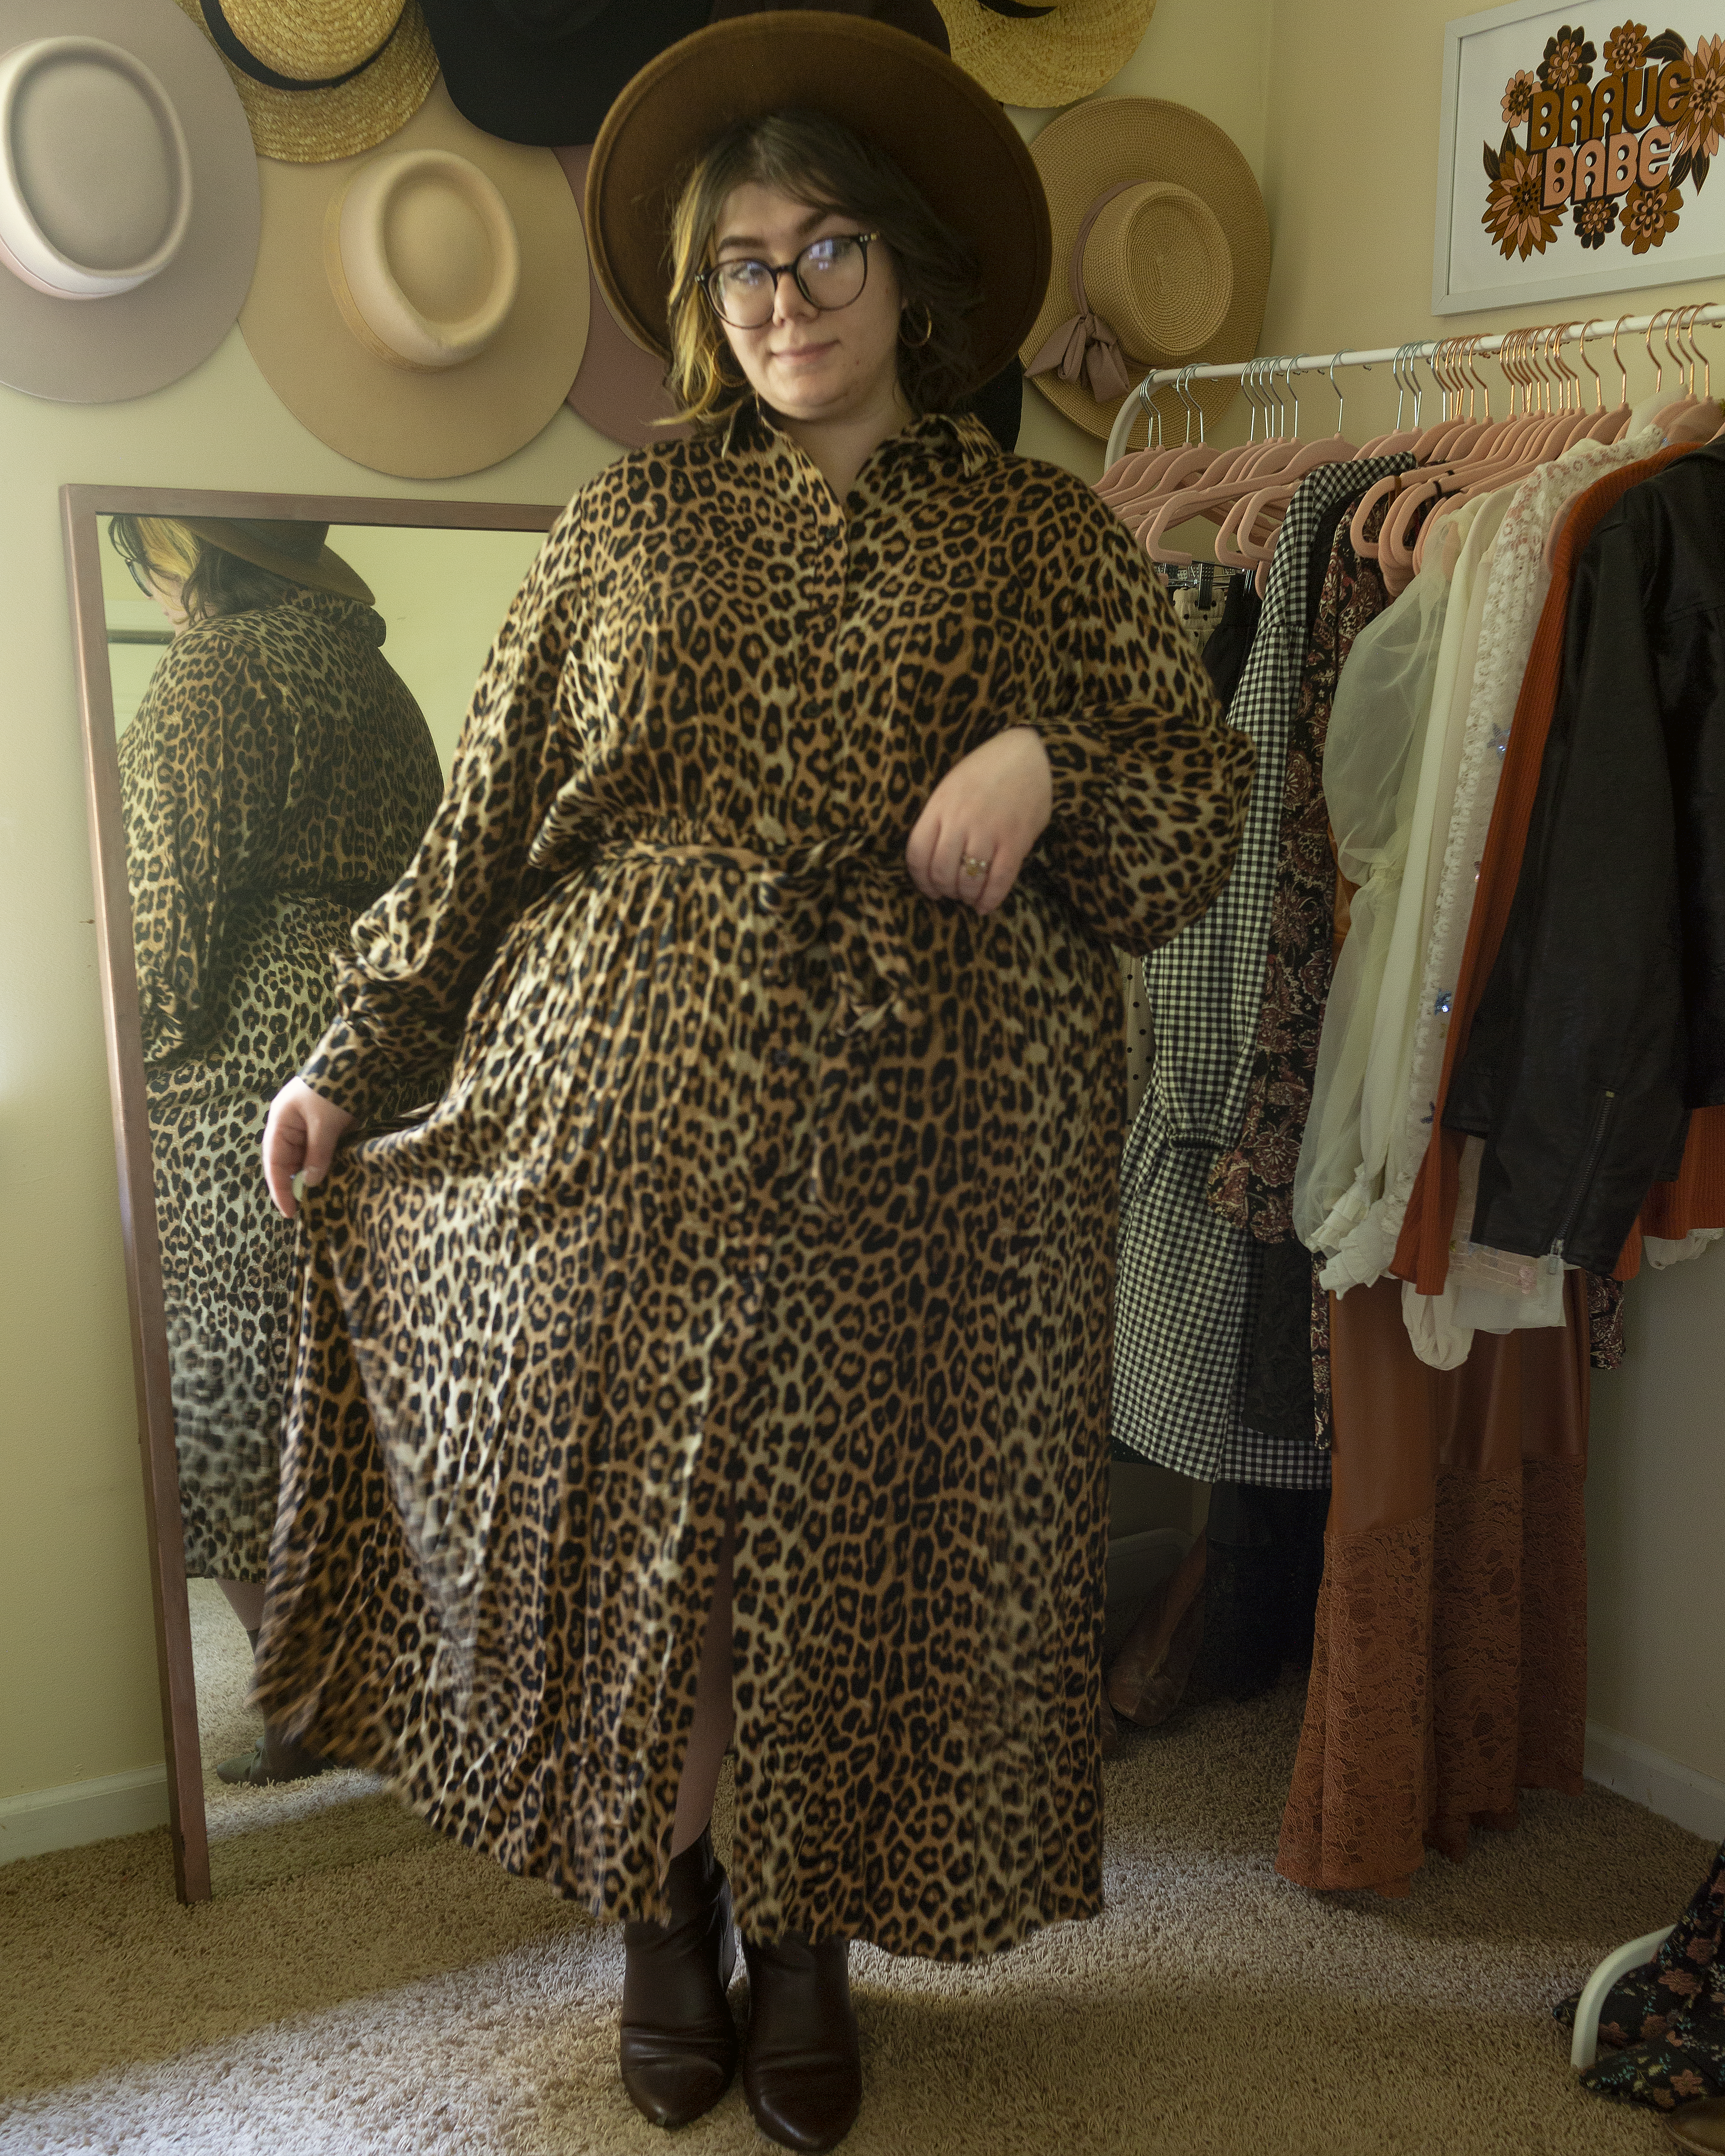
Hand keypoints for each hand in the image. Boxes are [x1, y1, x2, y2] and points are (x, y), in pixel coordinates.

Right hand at [262, 1077, 354, 1219]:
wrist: (358, 1058)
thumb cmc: (333, 1089)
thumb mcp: (324, 1124)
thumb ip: (317, 1154)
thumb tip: (311, 1182)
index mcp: (280, 1123)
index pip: (274, 1164)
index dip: (280, 1190)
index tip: (291, 1213)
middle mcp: (291, 1125)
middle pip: (289, 1163)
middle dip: (298, 1185)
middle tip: (310, 1209)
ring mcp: (308, 1124)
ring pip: (307, 1158)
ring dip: (314, 1175)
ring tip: (323, 1198)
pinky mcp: (327, 1124)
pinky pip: (323, 1149)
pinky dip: (328, 1163)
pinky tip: (336, 1176)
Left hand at [905, 726, 1052, 914]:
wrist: (1029, 753)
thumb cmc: (987, 770)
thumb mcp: (951, 786)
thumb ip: (940, 818)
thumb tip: (933, 858)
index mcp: (940, 806)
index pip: (917, 853)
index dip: (920, 879)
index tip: (928, 888)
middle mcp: (961, 820)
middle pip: (941, 871)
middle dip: (943, 890)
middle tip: (950, 893)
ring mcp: (988, 831)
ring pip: (968, 880)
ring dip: (965, 896)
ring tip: (968, 896)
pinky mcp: (1015, 841)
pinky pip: (998, 881)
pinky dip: (989, 899)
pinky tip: (984, 906)